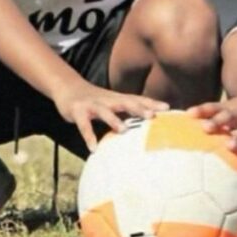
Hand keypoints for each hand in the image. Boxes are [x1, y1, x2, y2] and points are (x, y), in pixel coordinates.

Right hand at [54, 81, 169, 152]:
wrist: (68, 88)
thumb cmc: (95, 100)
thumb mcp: (112, 102)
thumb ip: (127, 111)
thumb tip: (148, 126)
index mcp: (117, 98)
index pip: (137, 99)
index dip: (152, 103)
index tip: (168, 108)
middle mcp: (107, 100)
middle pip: (124, 101)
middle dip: (138, 108)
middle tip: (151, 116)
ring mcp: (92, 104)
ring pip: (104, 111)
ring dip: (114, 119)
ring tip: (124, 130)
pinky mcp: (78, 112)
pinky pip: (84, 125)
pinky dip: (88, 136)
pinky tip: (93, 148)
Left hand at [188, 87, 236, 169]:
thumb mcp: (235, 106)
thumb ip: (220, 117)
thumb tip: (199, 130)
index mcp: (231, 106)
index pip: (213, 106)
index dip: (201, 109)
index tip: (188, 114)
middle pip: (227, 115)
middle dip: (216, 121)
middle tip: (205, 127)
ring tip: (229, 147)